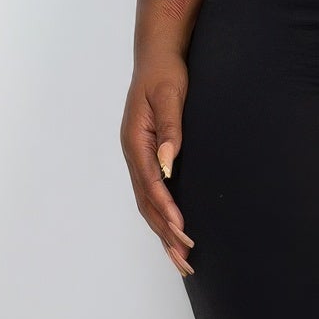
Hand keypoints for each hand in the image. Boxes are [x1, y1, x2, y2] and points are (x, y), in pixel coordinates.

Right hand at [120, 54, 195, 277]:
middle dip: (165, 233)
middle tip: (185, 260)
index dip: (166, 209)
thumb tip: (168, 160)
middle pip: (146, 203)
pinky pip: (151, 195)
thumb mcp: (170, 96)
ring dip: (163, 232)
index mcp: (135, 141)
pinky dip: (161, 217)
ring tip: (181, 259)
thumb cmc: (166, 74)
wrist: (157, 58)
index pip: (150, 184)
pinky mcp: (146, 158)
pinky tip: (173, 232)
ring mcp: (137, 158)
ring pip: (147, 204)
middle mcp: (133, 154)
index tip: (182, 230)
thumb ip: (171, 128)